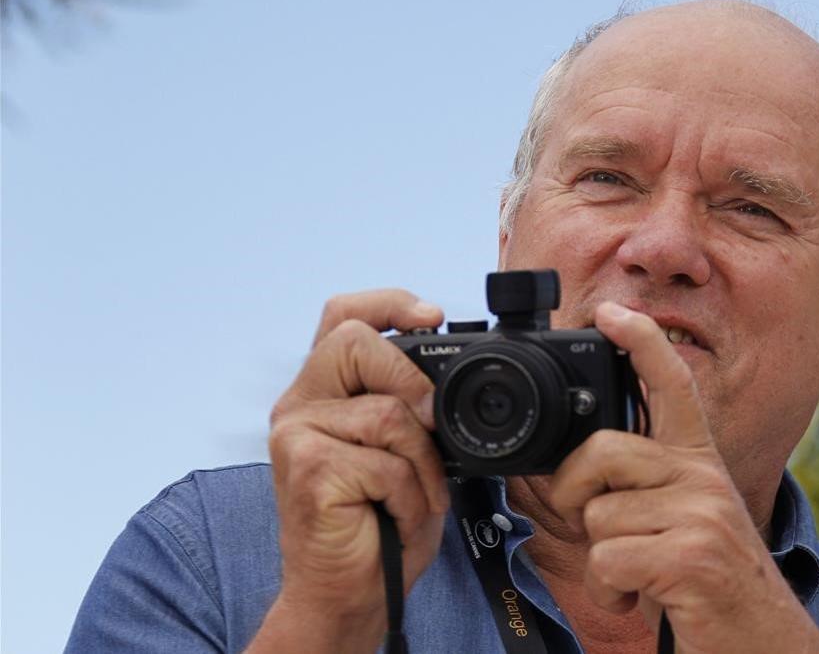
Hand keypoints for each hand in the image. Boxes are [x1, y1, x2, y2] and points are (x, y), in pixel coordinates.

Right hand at [248, 291, 450, 653]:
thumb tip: (444, 379)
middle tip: (429, 426)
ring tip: (412, 495)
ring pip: (388, 411)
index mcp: (323, 391)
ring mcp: (296, 434)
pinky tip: (393, 514)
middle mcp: (300, 404)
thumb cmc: (379, 522)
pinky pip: (387, 461)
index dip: (388, 303)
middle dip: (411, 381)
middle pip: (356, 340)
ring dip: (422, 463)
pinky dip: (410, 494)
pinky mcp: (307, 467)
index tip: (432, 316)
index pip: (342, 316)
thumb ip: (411, 405)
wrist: (350, 592)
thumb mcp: (406, 450)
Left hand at [550, 301, 818, 652]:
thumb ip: (643, 489)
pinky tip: (640, 599)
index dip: (641, 343)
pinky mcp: (692, 556)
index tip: (610, 313)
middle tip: (589, 528)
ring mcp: (701, 514)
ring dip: (600, 560)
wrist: (761, 643)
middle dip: (572, 493)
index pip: (673, 386)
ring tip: (637, 578)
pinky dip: (610, 590)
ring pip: (598, 516)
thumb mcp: (680, 524)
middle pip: (603, 452)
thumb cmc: (704, 586)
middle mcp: (703, 478)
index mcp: (698, 464)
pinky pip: (609, 560)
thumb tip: (578, 471)